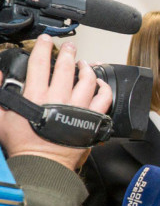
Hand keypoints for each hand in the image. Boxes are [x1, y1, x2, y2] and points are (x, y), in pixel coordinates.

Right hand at [0, 34, 111, 170]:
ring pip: (87, 79)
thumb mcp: (1, 118)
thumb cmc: (24, 145)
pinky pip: (104, 99)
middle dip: (68, 52)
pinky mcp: (92, 118)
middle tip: (69, 47)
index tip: (45, 40)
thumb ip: (0, 95)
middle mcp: (59, 98)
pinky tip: (100, 84)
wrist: (43, 164)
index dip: (43, 47)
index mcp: (36, 95)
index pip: (40, 62)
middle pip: (66, 67)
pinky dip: (103, 88)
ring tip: (84, 63)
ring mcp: (78, 108)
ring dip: (86, 68)